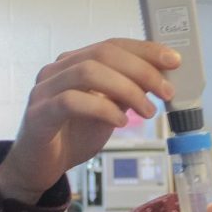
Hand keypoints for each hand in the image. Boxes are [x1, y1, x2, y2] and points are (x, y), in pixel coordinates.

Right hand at [0, 39, 178, 203]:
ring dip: (126, 89)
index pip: (112, 45)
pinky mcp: (38, 113)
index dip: (144, 49)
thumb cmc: (73, 135)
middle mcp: (57, 69)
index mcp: (75, 62)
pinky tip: (120, 122)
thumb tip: (160, 82)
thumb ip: (127, 94)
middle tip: (166, 91)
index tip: (173, 61)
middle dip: (141, 70)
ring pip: (88, 72)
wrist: (40, 167)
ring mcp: (44, 89)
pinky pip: (71, 101)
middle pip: (103, 53)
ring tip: (148, 112)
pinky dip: (102, 108)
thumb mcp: (109, 111)